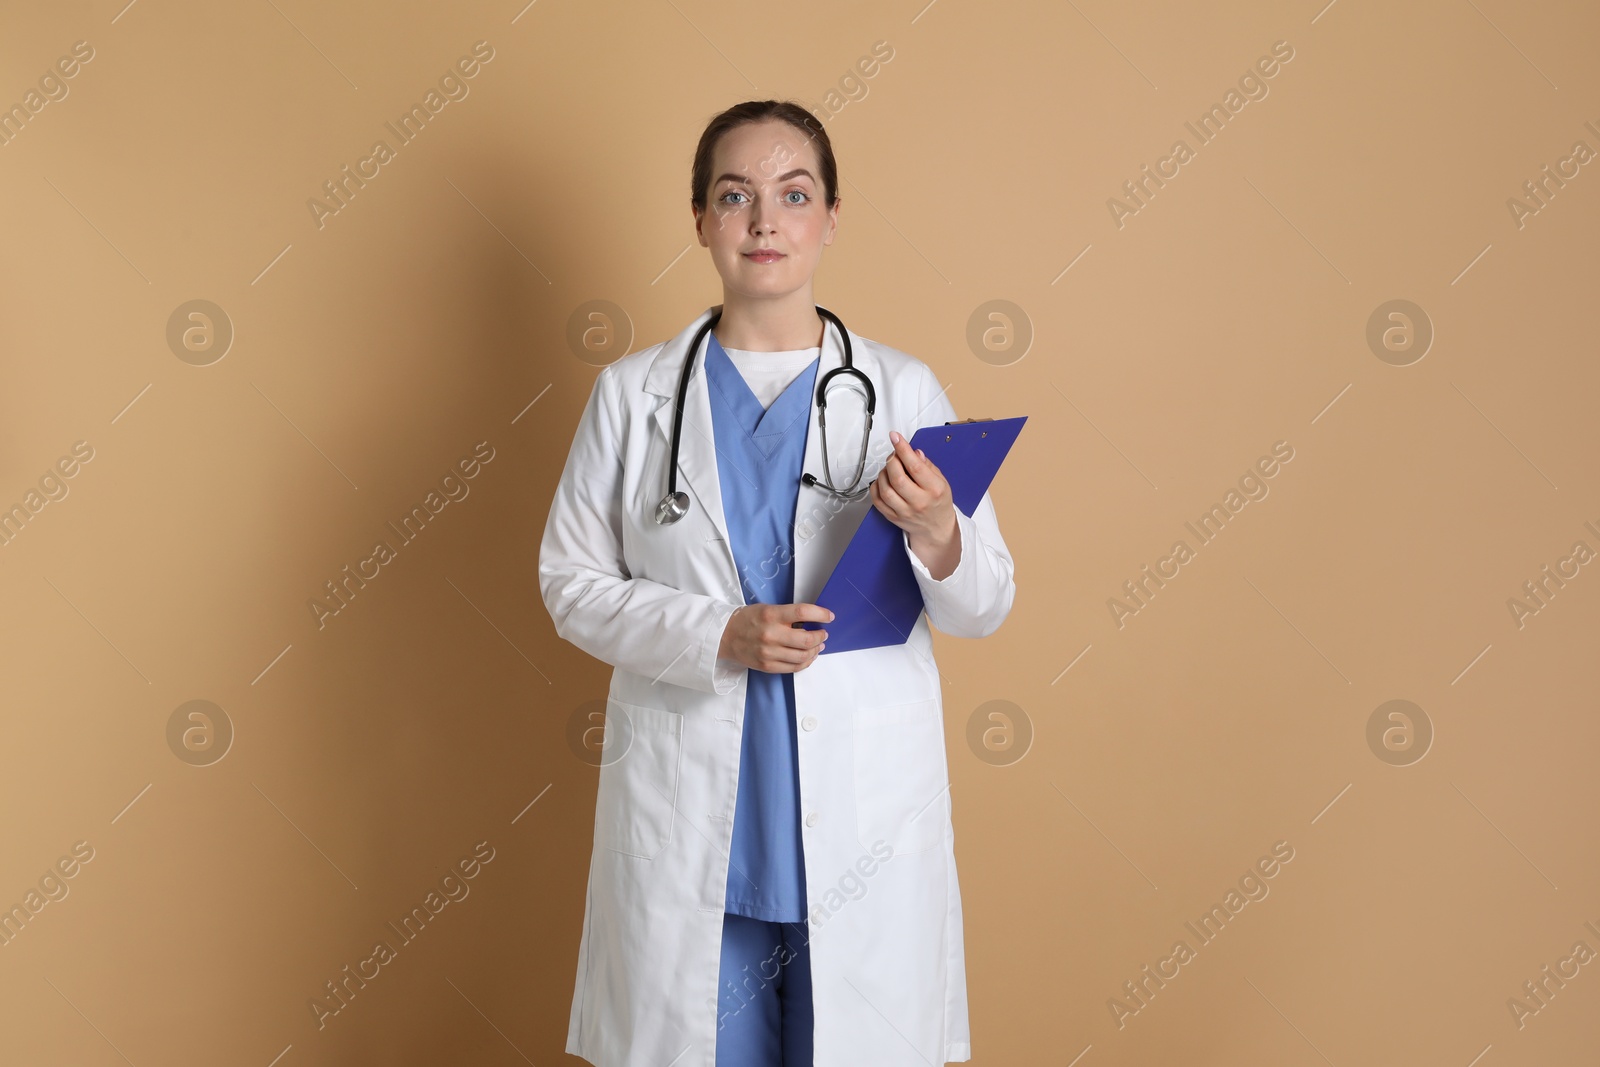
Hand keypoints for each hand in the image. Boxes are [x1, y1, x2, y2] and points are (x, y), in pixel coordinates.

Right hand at [718, 602, 832, 673]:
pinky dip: (806, 662)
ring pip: (802, 656)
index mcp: (771, 615)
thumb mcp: (767, 609)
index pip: (803, 612)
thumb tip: (812, 622)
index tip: (829, 616)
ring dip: (815, 650)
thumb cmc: (748, 619)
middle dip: (820, 636)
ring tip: (818, 646)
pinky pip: (793, 667)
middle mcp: (770, 634)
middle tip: (823, 634)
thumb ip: (787, 615)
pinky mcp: (767, 666)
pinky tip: (809, 656)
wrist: (725, 636)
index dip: (820, 614)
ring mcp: (769, 652)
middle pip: (806, 639)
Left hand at [871, 430, 958, 578]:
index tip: (896, 437)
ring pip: (885, 489)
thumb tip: (914, 452)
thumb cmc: (939, 503)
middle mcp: (919, 502)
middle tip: (894, 456)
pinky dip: (876, 486)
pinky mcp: (893, 517)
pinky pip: (877, 500)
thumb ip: (927, 466)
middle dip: (892, 461)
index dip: (903, 449)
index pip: (915, 466)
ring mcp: (904, 511)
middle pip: (897, 478)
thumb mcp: (942, 481)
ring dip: (883, 473)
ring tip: (889, 468)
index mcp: (934, 490)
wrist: (936, 528)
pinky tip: (882, 481)